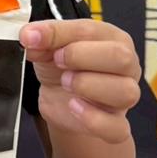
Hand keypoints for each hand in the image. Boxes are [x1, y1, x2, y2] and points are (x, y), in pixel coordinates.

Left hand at [20, 19, 140, 143]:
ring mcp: (124, 96)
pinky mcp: (116, 123)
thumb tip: (30, 35)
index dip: (62, 34)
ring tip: (66, 83)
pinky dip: (94, 119)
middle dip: (82, 57)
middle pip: (121, 58)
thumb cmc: (62, 66)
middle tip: (58, 62)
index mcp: (112, 38)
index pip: (93, 30)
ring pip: (125, 92)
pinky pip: (117, 127)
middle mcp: (126, 65)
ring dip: (89, 86)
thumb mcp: (50, 46)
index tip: (36, 39)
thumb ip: (43, 37)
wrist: (58, 98)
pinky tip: (74, 107)